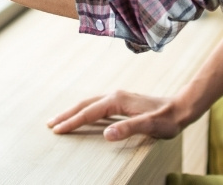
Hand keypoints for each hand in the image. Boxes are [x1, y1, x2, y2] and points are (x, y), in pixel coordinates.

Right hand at [47, 90, 189, 141]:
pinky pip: (95, 105)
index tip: (58, 129)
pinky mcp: (119, 101)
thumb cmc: (167, 119)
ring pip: (88, 103)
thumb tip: (107, 134)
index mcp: (116, 101)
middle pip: (83, 104)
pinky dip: (83, 110)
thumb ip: (128, 128)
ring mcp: (116, 97)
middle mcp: (113, 96)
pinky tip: (82, 115)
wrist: (181, 107)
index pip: (89, 113)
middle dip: (66, 114)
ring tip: (60, 119)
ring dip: (72, 111)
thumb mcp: (150, 126)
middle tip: (50, 124)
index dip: (72, 121)